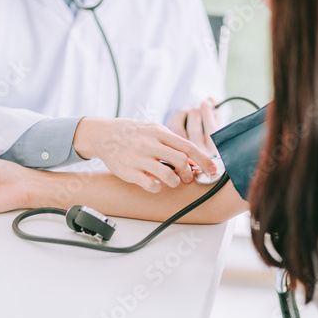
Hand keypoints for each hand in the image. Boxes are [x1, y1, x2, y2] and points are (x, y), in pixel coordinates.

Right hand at [73, 117, 216, 192]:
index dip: (203, 160)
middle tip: (187, 177)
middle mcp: (150, 144)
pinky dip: (157, 188)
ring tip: (172, 181)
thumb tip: (193, 160)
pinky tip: (155, 184)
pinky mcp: (128, 171)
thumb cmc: (134, 133)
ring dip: (175, 182)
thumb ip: (172, 143)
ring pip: (167, 175)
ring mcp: (139, 158)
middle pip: (180, 161)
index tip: (213, 170)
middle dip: (189, 173)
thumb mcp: (153, 130)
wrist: (104, 135)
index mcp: (159, 132)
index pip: (188, 146)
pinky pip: (150, 184)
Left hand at [167, 100, 219, 156]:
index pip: (211, 131)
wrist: (190, 146)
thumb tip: (211, 99)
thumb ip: (216, 112)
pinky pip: (172, 126)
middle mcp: (196, 153)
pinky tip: (182, 113)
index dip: (207, 115)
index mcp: (211, 149)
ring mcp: (182, 151)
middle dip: (195, 112)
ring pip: (179, 127)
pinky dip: (177, 115)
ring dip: (185, 112)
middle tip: (197, 103)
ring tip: (190, 108)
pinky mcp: (170, 144)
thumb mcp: (214, 125)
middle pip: (194, 129)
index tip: (205, 102)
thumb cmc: (206, 133)